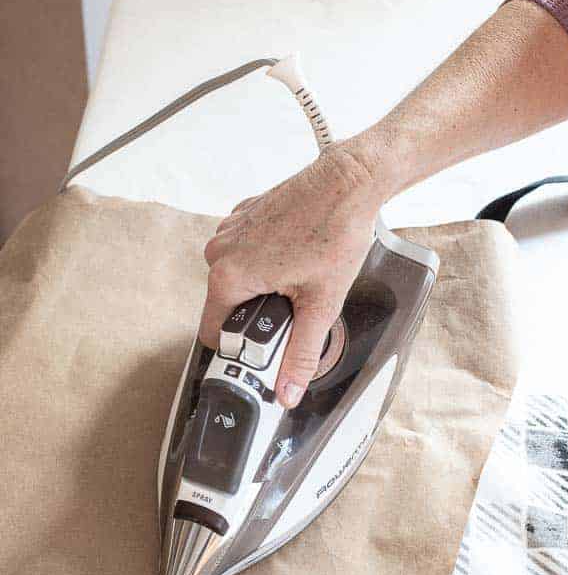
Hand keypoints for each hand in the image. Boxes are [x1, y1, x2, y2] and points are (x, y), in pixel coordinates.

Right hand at [199, 140, 386, 407]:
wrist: (349, 183)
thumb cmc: (336, 233)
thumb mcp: (321, 305)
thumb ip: (301, 354)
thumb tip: (287, 391)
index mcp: (229, 276)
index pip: (212, 332)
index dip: (239, 347)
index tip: (265, 346)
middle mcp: (221, 250)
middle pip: (225, 305)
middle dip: (256, 313)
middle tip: (294, 306)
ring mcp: (230, 229)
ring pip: (235, 278)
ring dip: (261, 285)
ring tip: (298, 277)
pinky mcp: (244, 214)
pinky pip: (244, 251)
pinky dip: (264, 259)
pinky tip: (295, 254)